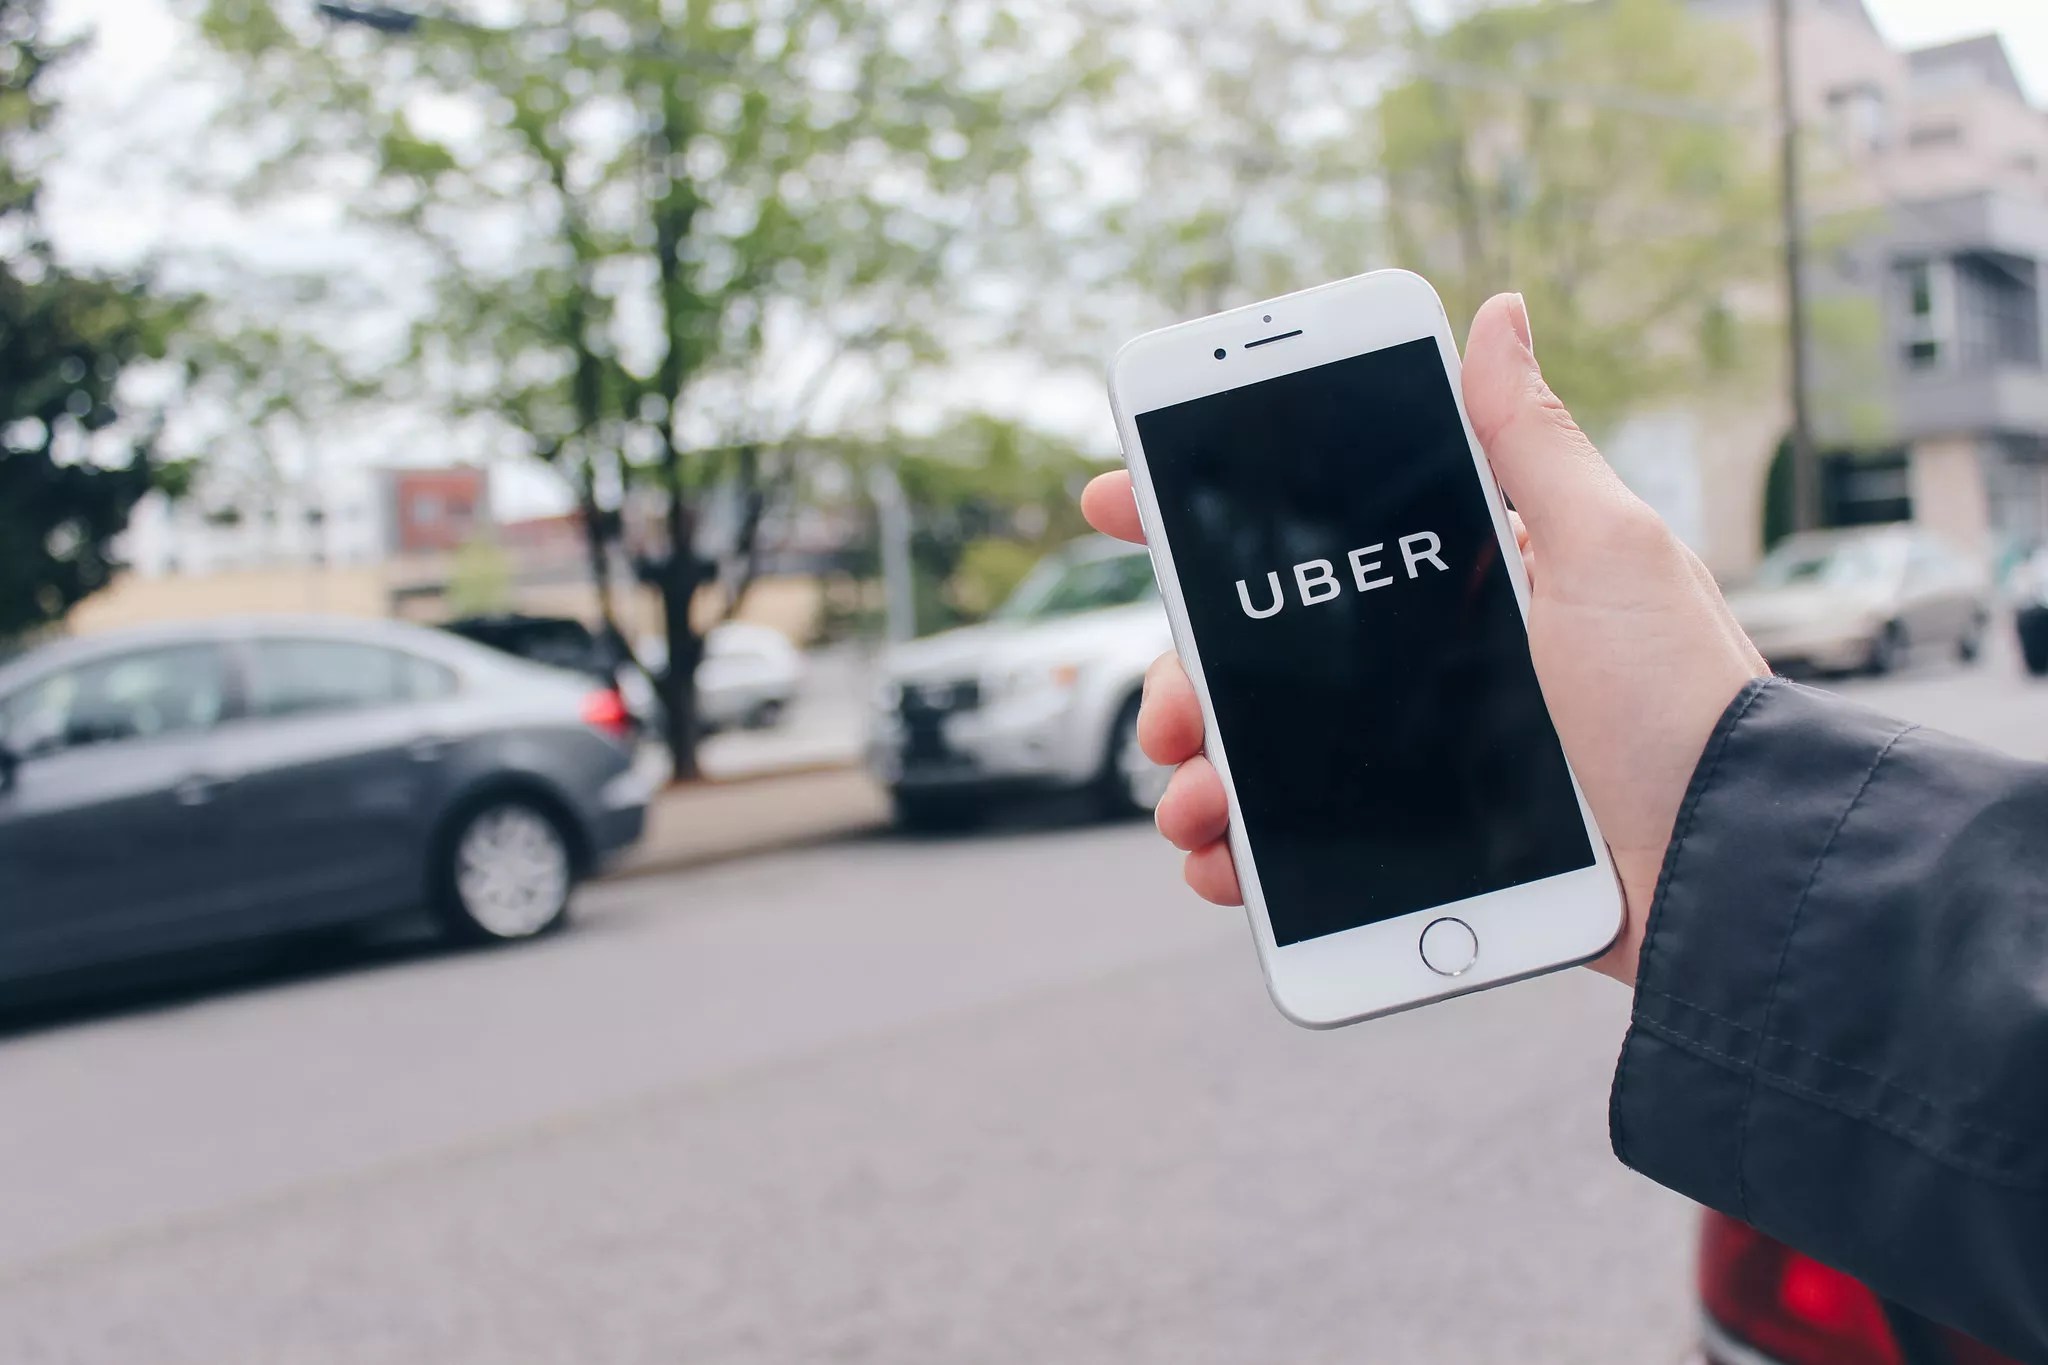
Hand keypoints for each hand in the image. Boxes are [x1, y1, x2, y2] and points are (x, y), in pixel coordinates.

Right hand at [1081, 293, 1765, 985]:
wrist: (1724, 872)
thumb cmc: (1679, 701)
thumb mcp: (1610, 552)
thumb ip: (1532, 443)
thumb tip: (1499, 312)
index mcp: (1465, 582)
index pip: (1316, 534)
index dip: (1209, 512)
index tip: (1120, 503)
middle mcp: (1430, 669)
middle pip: (1266, 654)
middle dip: (1189, 676)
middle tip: (1169, 711)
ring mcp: (1419, 763)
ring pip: (1266, 754)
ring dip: (1203, 774)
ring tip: (1190, 804)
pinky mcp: (1419, 851)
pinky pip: (1303, 848)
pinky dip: (1242, 854)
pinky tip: (1220, 863)